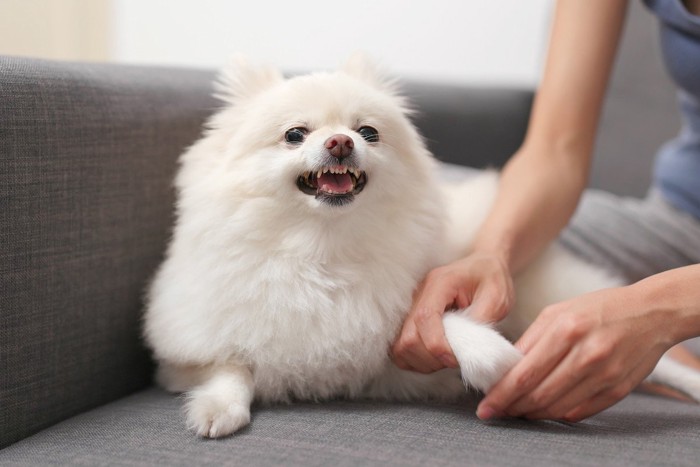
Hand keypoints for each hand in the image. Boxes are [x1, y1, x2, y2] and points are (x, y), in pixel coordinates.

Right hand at [391, 252, 514, 372]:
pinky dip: (416, 360)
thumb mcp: (497, 297)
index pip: (425, 318)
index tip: (455, 359)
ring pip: (401, 346)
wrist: (483, 266)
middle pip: (408, 337)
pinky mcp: (412, 320)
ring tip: (446, 358)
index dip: (437, 345)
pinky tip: (436, 358)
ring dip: (423, 361)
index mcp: (440, 284)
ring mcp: (412, 308)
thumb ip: (481, 322)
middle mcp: (420, 295)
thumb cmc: (491, 278)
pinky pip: (402, 348)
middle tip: (454, 359)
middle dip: (430, 358)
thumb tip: (467, 349)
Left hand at [477, 286, 673, 421]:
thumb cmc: (597, 308)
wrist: (651, 312)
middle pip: (539, 394)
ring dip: (533, 413)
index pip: (525, 373)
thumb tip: (505, 369)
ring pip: (559, 407)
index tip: (485, 405)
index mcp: (566, 329)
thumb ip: (531, 340)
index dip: (501, 394)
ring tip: (518, 411)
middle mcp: (586, 354)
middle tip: (497, 411)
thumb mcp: (558, 312)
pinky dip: (559, 414)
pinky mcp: (619, 389)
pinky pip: (582, 412)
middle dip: (513, 407)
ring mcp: (605, 374)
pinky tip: (546, 410)